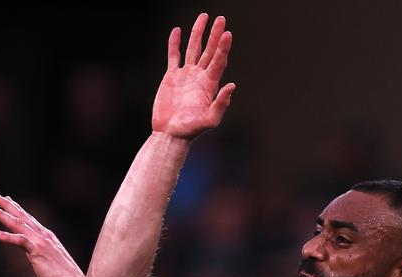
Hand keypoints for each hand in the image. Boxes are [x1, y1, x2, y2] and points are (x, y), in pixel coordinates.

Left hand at [0, 192, 90, 276]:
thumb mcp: (52, 262)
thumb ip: (43, 254)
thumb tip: (37, 255)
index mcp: (47, 237)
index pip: (29, 219)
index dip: (17, 208)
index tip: (7, 199)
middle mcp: (44, 236)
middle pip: (21, 216)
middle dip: (6, 204)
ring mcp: (41, 242)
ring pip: (17, 224)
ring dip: (1, 214)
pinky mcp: (38, 252)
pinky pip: (20, 241)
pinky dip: (6, 236)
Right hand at [151, 12, 234, 139]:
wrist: (170, 134)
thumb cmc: (190, 130)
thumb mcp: (209, 120)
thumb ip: (221, 104)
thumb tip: (232, 85)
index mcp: (209, 85)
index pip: (218, 61)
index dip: (223, 47)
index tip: (227, 33)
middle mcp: (199, 77)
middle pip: (209, 51)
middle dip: (214, 35)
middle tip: (221, 19)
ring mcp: (185, 75)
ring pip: (193, 49)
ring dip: (198, 33)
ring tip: (203, 17)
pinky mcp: (171, 77)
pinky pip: (173, 56)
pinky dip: (174, 44)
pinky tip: (177, 31)